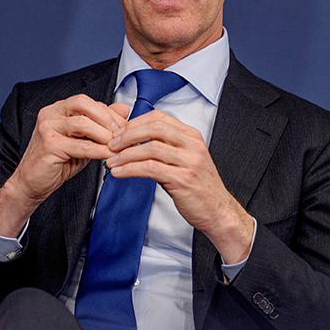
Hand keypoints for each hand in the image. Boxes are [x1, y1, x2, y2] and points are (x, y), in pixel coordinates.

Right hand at [0, 96, 130, 235]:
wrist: (32, 183)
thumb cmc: (57, 162)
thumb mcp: (83, 140)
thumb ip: (100, 125)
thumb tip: (123, 110)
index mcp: (58, 109)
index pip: (89, 102)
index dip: (110, 114)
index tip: (125, 127)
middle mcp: (51, 113)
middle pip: (84, 104)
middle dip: (107, 119)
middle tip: (123, 134)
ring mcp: (48, 127)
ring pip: (83, 123)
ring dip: (104, 134)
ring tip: (116, 146)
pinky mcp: (49, 145)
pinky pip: (80, 145)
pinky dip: (98, 150)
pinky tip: (107, 156)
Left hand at [105, 110, 254, 263]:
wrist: (218, 211)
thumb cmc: (199, 187)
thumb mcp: (185, 160)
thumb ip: (165, 147)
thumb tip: (134, 140)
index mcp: (192, 136)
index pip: (159, 118)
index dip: (135, 123)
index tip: (119, 132)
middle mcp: (192, 145)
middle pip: (154, 128)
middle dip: (127, 135)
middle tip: (111, 145)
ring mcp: (189, 162)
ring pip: (150, 148)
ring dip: (125, 155)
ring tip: (111, 162)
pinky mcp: (183, 180)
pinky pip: (150, 169)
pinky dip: (130, 169)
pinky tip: (119, 173)